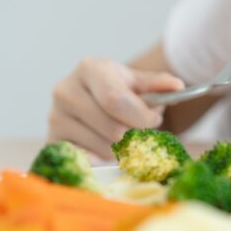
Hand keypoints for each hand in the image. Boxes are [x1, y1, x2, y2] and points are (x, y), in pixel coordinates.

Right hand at [48, 58, 183, 159]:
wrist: (91, 98)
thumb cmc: (119, 89)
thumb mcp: (139, 83)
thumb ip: (159, 85)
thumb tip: (178, 86)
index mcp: (90, 69)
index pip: (115, 100)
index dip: (141, 117)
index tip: (154, 121)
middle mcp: (66, 91)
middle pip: (113, 130)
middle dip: (136, 134)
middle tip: (140, 128)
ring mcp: (55, 117)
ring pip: (105, 149)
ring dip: (123, 148)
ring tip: (122, 133)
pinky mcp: (53, 141)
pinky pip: (90, 160)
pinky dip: (105, 158)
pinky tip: (105, 143)